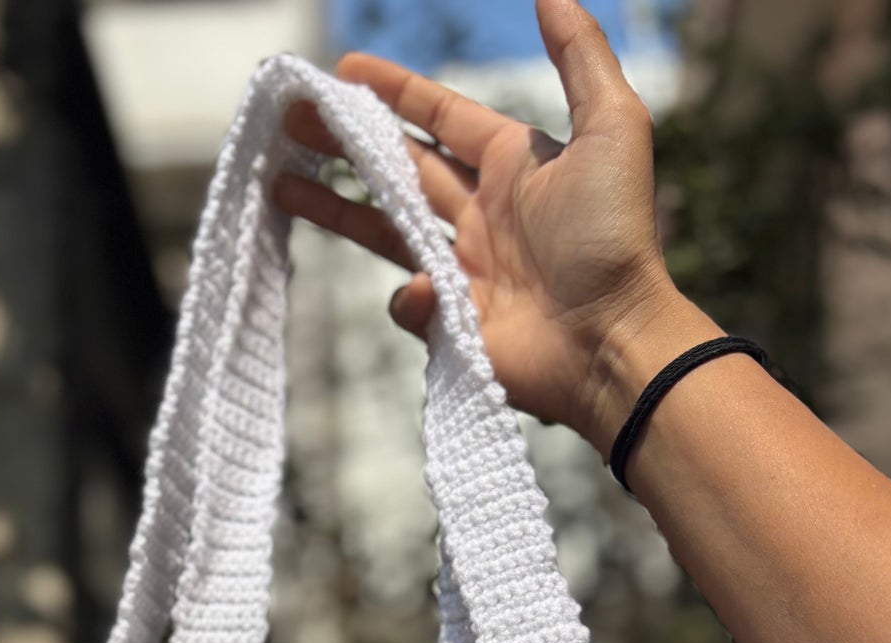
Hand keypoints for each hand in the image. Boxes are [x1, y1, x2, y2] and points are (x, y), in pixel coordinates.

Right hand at [275, 0, 714, 454]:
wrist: (610, 340)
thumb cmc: (612, 235)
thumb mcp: (612, 126)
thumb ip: (580, 55)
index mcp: (514, 164)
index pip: (440, 117)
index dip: (393, 92)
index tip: (344, 70)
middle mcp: (483, 213)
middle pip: (398, 166)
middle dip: (344, 140)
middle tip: (291, 117)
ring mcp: (464, 270)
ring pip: (383, 230)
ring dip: (332, 206)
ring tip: (278, 183)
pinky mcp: (452, 324)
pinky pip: (409, 302)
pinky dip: (412, 295)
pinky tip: (432, 294)